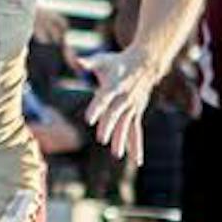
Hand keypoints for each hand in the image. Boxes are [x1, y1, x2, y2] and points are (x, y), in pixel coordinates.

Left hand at [81, 47, 157, 165]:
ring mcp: (131, 107)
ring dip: (122, 140)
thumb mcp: (103, 60)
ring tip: (117, 155)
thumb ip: (89, 62)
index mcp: (113, 86)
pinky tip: (138, 161)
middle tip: (101, 140)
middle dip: (109, 127)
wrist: (145, 63)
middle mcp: (123, 99)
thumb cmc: (118, 62)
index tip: (89, 119)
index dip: (96, 108)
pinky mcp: (136, 113)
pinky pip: (136, 131)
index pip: (103, 99)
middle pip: (115, 114)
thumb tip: (77, 60)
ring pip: (126, 125)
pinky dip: (137, 145)